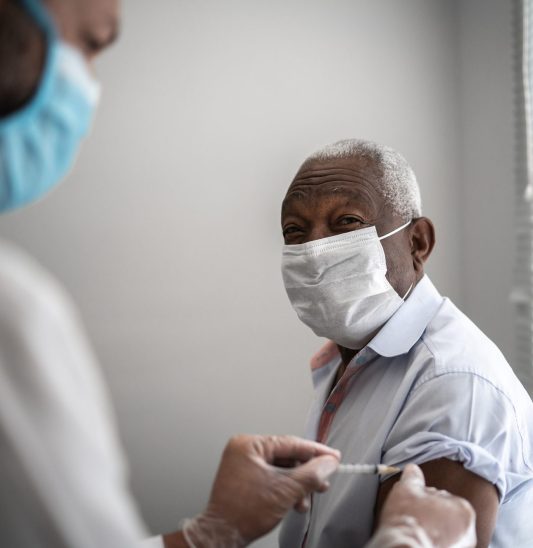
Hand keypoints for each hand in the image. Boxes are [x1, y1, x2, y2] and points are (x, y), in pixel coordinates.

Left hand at [181, 434, 339, 546]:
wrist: (222, 535)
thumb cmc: (243, 512)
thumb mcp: (286, 490)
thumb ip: (311, 474)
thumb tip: (329, 463)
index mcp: (250, 444)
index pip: (291, 443)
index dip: (316, 451)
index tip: (333, 456)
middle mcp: (245, 450)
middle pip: (286, 456)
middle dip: (307, 472)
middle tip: (324, 479)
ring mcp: (243, 465)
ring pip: (280, 469)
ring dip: (298, 483)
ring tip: (310, 495)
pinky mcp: (245, 479)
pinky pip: (271, 477)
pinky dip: (285, 489)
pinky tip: (296, 501)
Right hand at [369, 464, 476, 547]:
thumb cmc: (409, 519)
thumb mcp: (406, 489)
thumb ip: (413, 477)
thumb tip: (413, 469)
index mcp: (463, 509)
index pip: (441, 496)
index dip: (423, 498)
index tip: (413, 503)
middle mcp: (469, 532)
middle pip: (445, 516)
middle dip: (430, 515)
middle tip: (413, 517)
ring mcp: (462, 547)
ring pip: (442, 533)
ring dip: (431, 530)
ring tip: (415, 530)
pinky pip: (441, 544)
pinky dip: (432, 542)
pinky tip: (419, 540)